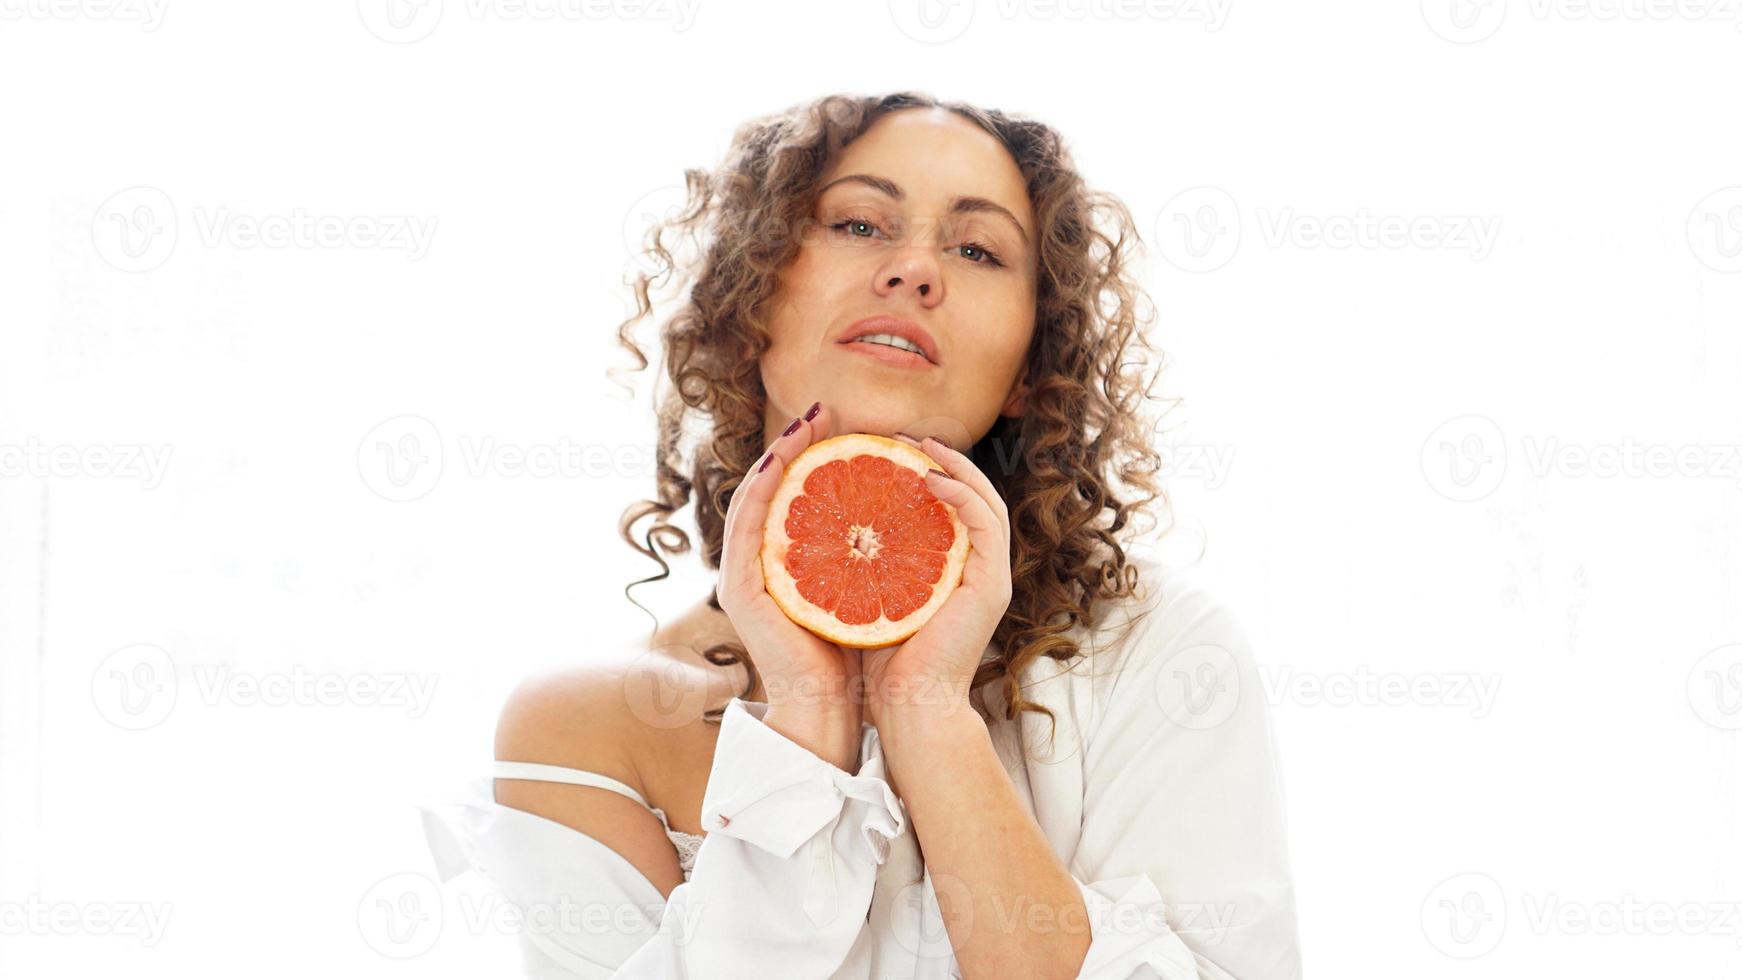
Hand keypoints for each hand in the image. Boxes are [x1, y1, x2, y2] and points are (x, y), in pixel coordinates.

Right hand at [715, 401, 862, 770]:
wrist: (831, 711)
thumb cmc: (856, 655)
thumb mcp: (867, 588)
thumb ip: (868, 553)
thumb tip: (894, 513)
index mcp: (785, 564)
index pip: (793, 497)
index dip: (811, 455)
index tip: (841, 424)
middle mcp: (757, 565)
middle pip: (770, 489)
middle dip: (793, 443)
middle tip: (823, 410)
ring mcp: (743, 576)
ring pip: (753, 498)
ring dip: (777, 455)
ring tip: (806, 422)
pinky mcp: (740, 589)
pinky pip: (746, 526)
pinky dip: (763, 490)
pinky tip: (785, 461)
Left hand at [859, 434, 1012, 729]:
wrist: (909, 708)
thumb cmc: (882, 661)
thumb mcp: (870, 595)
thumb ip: (865, 562)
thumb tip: (829, 525)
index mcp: (955, 572)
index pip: (952, 508)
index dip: (930, 472)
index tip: (893, 449)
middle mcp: (980, 570)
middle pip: (975, 495)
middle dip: (944, 459)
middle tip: (906, 436)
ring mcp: (991, 576)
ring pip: (986, 501)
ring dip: (955, 466)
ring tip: (919, 445)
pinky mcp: (991, 585)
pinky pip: (984, 522)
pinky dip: (961, 494)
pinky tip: (927, 477)